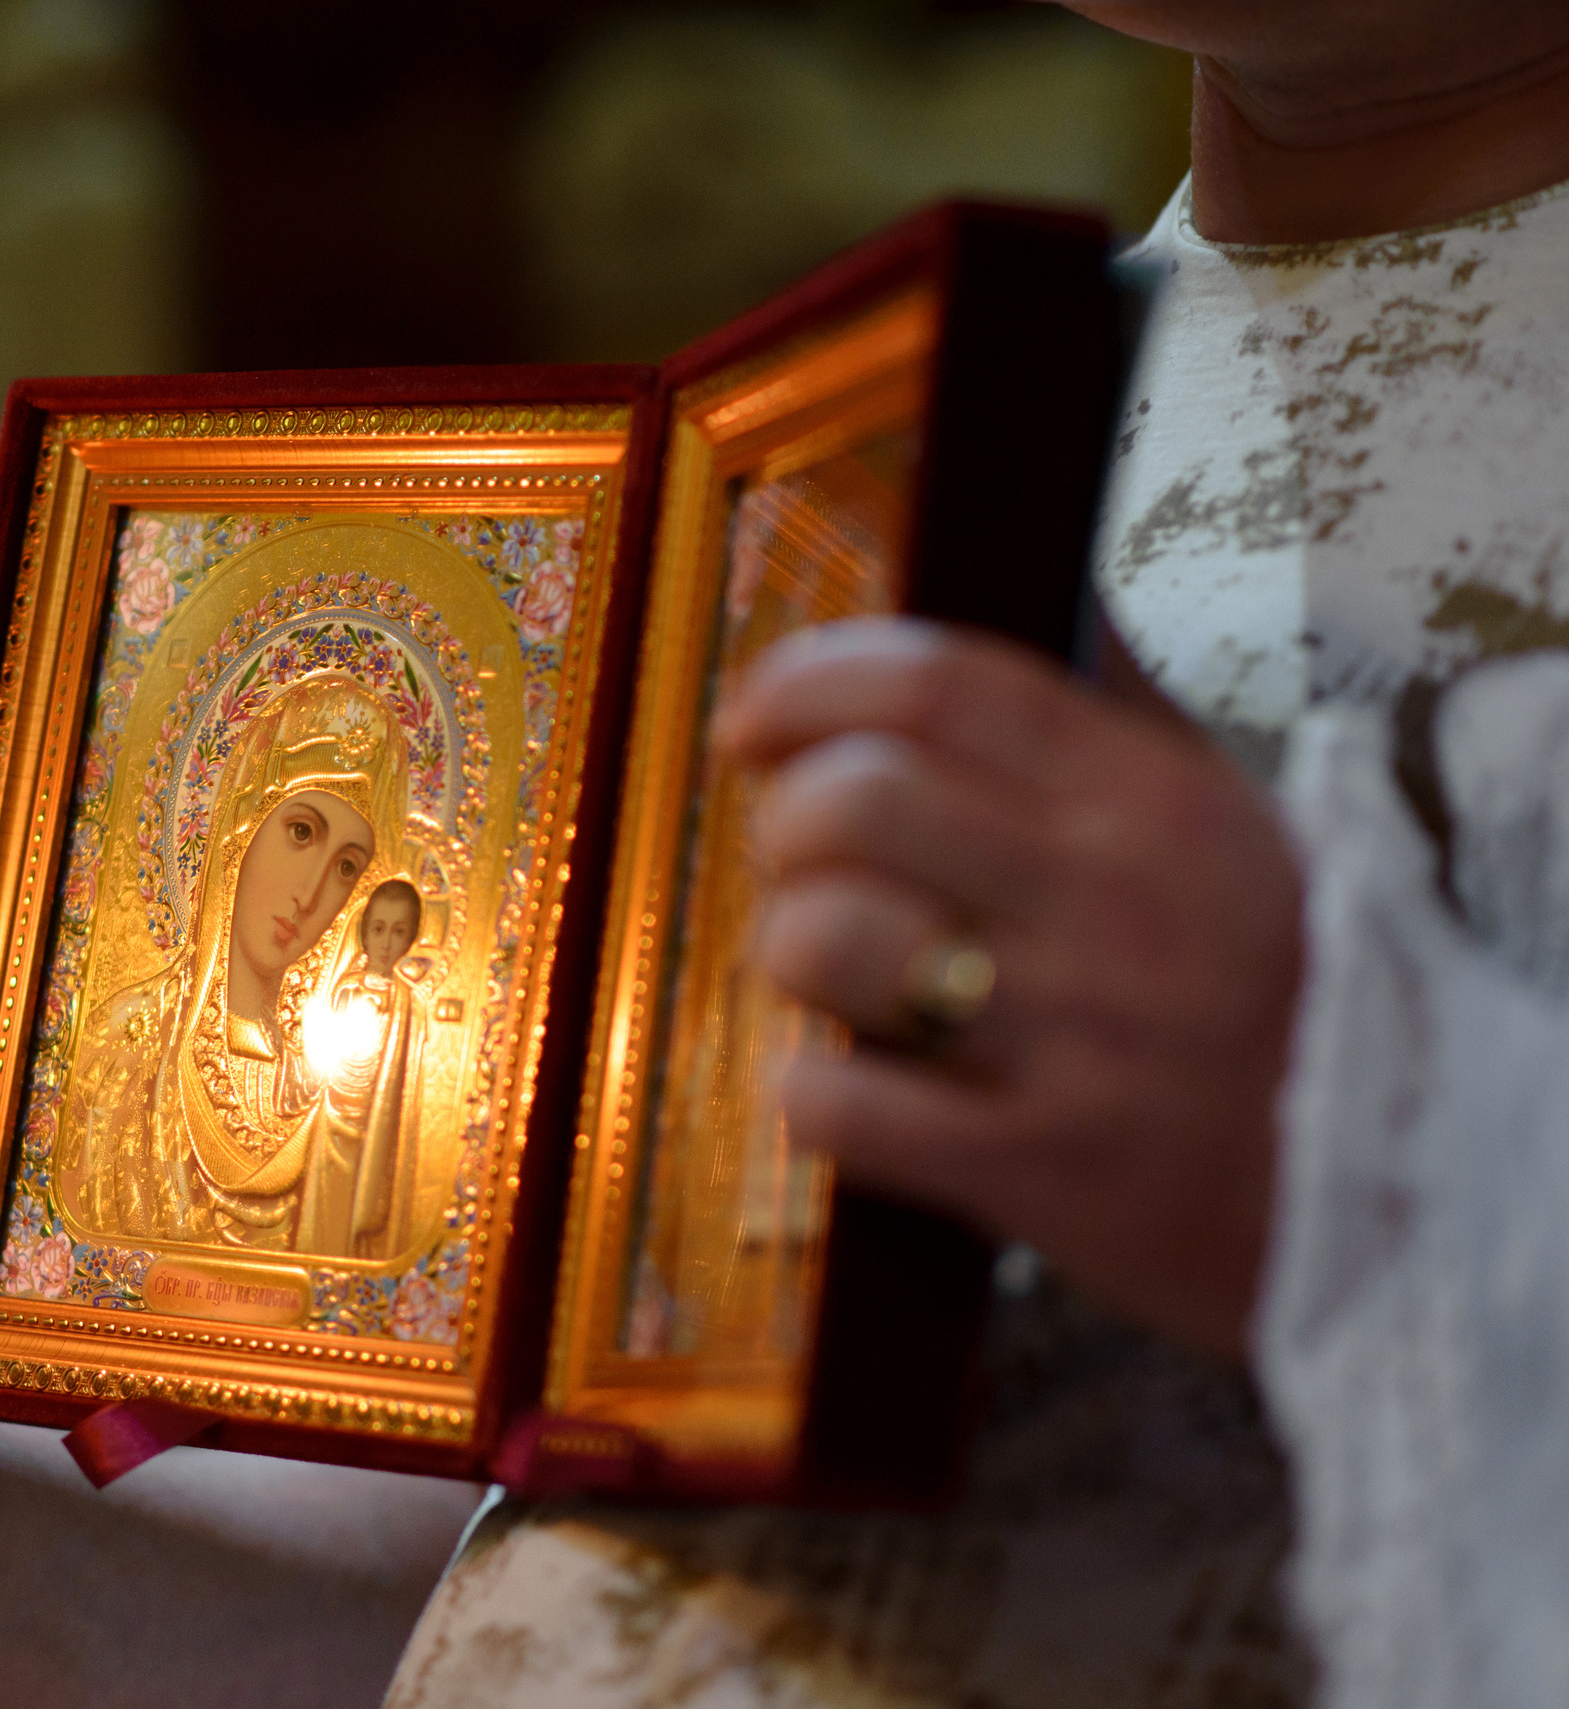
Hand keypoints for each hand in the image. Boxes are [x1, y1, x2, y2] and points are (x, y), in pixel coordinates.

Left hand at [718, 618, 1301, 1353]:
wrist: (1403, 1198)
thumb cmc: (1281, 1001)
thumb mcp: (1228, 835)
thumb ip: (1103, 737)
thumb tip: (994, 632)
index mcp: (1149, 799)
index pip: (937, 683)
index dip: (807, 684)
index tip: (752, 719)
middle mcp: (1107, 899)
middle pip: (855, 800)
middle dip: (783, 828)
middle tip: (798, 868)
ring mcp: (1073, 1034)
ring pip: (827, 939)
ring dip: (789, 952)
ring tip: (828, 978)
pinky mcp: (1039, 1165)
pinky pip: (843, 1103)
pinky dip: (809, 1094)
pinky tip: (846, 1092)